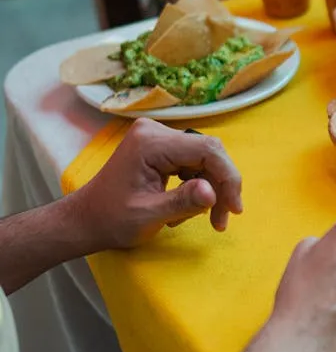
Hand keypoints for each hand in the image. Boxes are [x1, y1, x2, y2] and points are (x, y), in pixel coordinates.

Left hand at [69, 118, 243, 249]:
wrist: (84, 220)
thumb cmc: (110, 220)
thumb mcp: (147, 215)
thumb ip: (183, 202)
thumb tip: (214, 193)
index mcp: (151, 142)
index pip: (207, 150)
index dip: (228, 177)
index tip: (234, 209)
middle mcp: (156, 131)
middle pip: (208, 152)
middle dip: (221, 186)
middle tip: (223, 218)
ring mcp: (157, 137)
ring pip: (204, 158)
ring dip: (212, 188)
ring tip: (206, 217)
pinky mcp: (160, 147)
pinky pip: (193, 162)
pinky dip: (199, 185)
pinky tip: (189, 205)